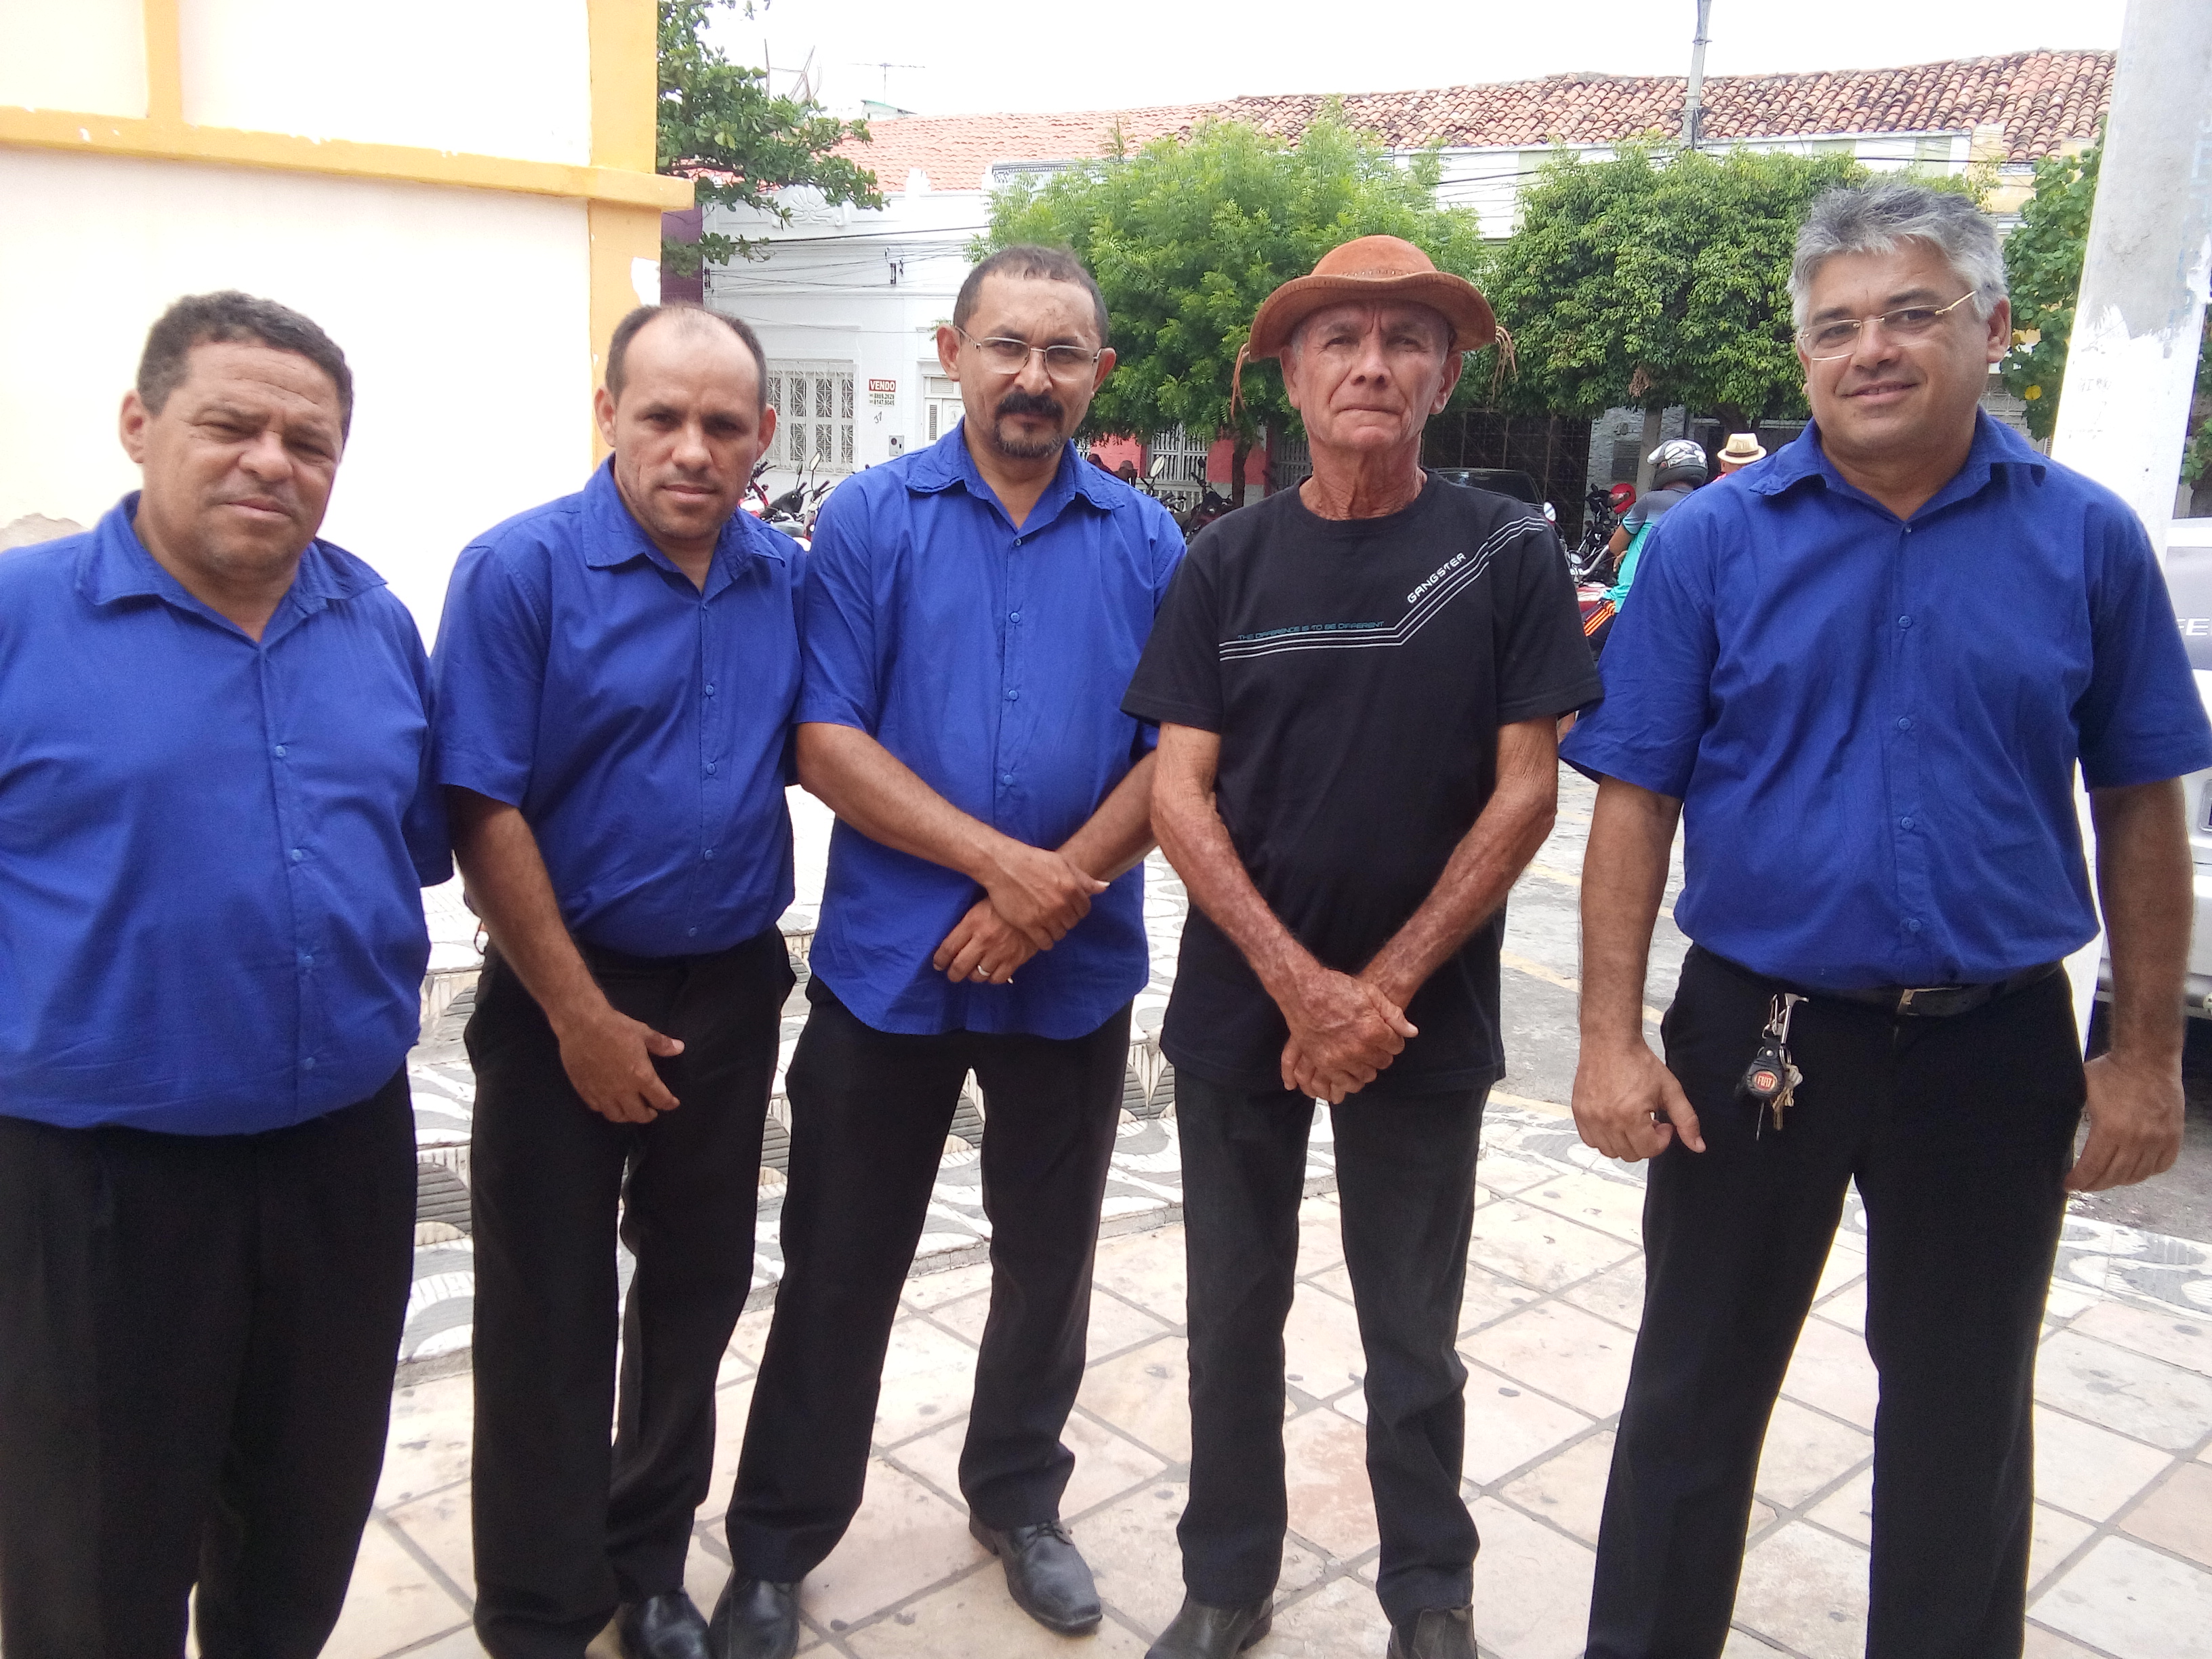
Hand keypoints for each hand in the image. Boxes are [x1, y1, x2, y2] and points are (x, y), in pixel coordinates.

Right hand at [549, 998, 683, 1123]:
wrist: (581, 1024)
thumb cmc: (615, 1027)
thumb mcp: (642, 1032)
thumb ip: (661, 1044)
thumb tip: (680, 1048)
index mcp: (640, 1076)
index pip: (660, 1099)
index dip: (669, 1104)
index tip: (672, 1104)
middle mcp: (622, 1090)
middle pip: (638, 1115)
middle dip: (648, 1115)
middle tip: (651, 1111)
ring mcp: (602, 1093)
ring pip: (616, 1116)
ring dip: (627, 1116)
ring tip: (630, 1110)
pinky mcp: (585, 1091)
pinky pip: (597, 1108)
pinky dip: (606, 1109)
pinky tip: (609, 1103)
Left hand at [932, 898, 1039, 984]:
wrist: (1037, 902)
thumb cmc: (1006, 901)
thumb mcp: (981, 904)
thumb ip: (968, 922)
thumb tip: (954, 940)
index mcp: (972, 923)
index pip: (948, 948)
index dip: (940, 960)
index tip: (938, 964)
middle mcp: (983, 940)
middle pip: (960, 966)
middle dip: (953, 974)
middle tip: (952, 974)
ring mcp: (999, 951)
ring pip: (978, 975)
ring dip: (973, 976)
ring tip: (973, 972)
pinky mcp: (1015, 959)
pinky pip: (998, 978)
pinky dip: (991, 978)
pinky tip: (991, 972)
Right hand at [982, 842, 1107, 950]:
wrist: (1003, 865)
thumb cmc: (1033, 860)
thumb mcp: (1062, 863)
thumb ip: (1084, 878)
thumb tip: (1105, 887)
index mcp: (1072, 888)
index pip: (1084, 909)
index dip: (1076, 909)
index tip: (1067, 907)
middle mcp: (1061, 904)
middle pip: (1073, 923)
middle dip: (1066, 919)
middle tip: (1054, 913)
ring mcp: (1045, 916)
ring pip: (1060, 934)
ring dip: (1055, 930)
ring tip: (1046, 922)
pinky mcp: (1029, 925)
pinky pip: (1045, 943)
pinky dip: (1045, 941)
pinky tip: (1039, 933)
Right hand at [1277, 969, 1415, 1097]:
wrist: (1303, 991)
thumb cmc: (1335, 988)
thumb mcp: (1371, 994)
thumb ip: (1393, 1015)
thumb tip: (1411, 1031)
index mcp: (1373, 1030)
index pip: (1396, 1046)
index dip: (1393, 1040)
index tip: (1387, 1036)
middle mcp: (1359, 1048)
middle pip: (1382, 1062)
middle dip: (1381, 1053)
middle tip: (1374, 1044)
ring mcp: (1340, 1058)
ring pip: (1366, 1075)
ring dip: (1367, 1067)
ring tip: (1362, 1056)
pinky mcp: (1324, 1064)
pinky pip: (1344, 1083)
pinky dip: (1351, 1080)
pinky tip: (1352, 1070)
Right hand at [1571, 1038, 1702, 1160]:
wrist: (1609, 1041)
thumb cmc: (1638, 1062)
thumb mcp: (1670, 1090)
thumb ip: (1686, 1120)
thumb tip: (1698, 1146)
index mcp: (1630, 1115)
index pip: (1649, 1150)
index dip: (1662, 1140)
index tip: (1663, 1124)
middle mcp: (1606, 1119)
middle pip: (1630, 1154)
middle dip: (1645, 1142)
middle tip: (1649, 1122)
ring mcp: (1589, 1117)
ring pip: (1610, 1151)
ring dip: (1625, 1142)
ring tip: (1632, 1122)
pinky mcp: (1579, 1112)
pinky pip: (1591, 1141)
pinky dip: (1604, 1138)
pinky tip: (1615, 1122)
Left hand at [2069, 1050, 2183, 1190]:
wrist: (2148, 1057)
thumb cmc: (2113, 1070)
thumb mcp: (2083, 1090)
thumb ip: (2074, 1111)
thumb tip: (2053, 1122)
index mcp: (2110, 1130)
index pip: (2092, 1167)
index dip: (2079, 1180)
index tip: (2070, 1184)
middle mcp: (2136, 1140)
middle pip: (2114, 1176)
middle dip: (2096, 1184)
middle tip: (2085, 1185)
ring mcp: (2158, 1140)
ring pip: (2137, 1175)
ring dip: (2119, 1181)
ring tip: (2106, 1179)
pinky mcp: (2173, 1136)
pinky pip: (2161, 1165)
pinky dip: (2147, 1172)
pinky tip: (2134, 1171)